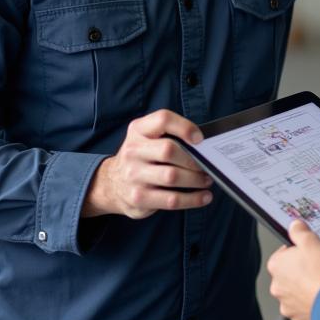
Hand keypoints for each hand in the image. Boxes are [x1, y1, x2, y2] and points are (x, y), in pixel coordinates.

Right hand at [82, 109, 212, 218]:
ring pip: (172, 177)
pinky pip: (171, 200)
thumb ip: (170, 135)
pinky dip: (193, 199)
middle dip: (193, 159)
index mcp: (138, 130)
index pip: (163, 119)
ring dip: (196, 180)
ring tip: (207, 180)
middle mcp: (133, 151)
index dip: (184, 127)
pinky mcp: (139, 198)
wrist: (111, 183)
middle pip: (169, 150)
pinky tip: (204, 197)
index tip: (200, 138)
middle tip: (207, 165)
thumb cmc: (141, 157)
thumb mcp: (146, 138)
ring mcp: (134, 175)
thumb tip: (204, 146)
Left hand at [267, 220, 319, 319]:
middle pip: (288, 275)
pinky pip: (305, 309)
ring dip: (306, 289)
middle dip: (301, 272)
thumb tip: (295, 226)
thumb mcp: (312, 241)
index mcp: (277, 266)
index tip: (307, 252)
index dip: (296, 252)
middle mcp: (278, 287)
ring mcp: (288, 306)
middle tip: (318, 267)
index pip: (282, 254)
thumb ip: (300, 232)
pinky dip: (313, 304)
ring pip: (296, 294)